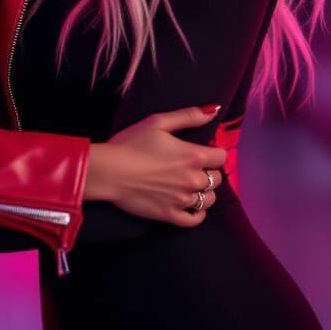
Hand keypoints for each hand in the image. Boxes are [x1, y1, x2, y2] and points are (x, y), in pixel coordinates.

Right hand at [86, 106, 225, 228]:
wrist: (109, 171)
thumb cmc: (131, 143)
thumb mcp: (158, 122)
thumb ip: (188, 116)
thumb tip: (214, 109)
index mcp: (193, 156)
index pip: (221, 157)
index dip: (213, 151)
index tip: (201, 149)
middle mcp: (193, 180)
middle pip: (217, 179)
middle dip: (208, 171)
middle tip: (191, 166)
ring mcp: (182, 200)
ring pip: (209, 199)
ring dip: (204, 191)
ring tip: (190, 184)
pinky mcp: (170, 215)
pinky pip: (195, 220)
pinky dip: (197, 213)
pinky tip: (191, 205)